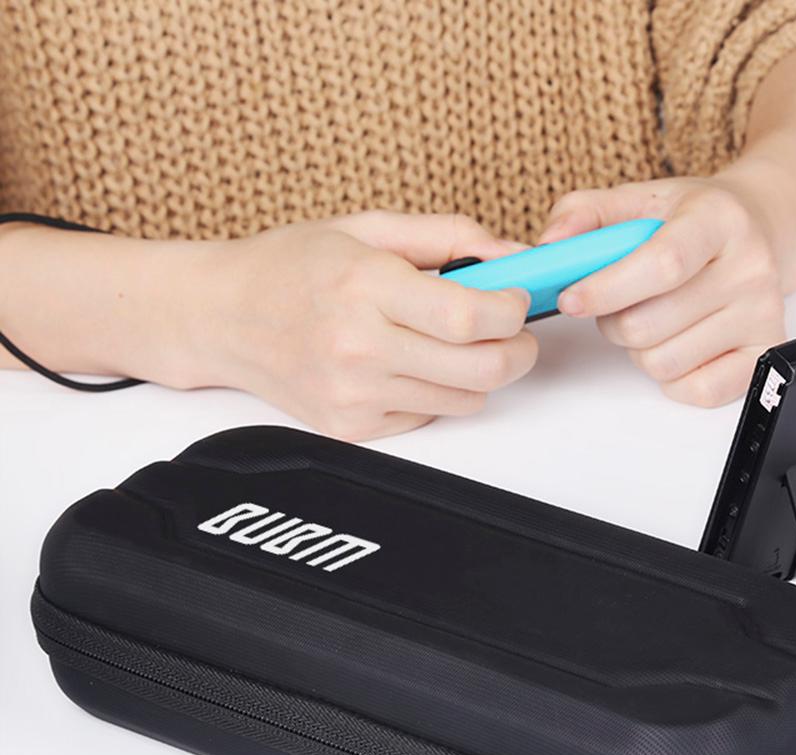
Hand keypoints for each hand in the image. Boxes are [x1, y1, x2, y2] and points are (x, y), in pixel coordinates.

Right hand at [0, 211, 535, 441]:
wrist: (221, 317)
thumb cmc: (288, 268)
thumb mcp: (365, 229)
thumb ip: (446, 236)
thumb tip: (511, 252)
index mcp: (365, 287)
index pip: (470, 317)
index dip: (512, 312)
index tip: (518, 300)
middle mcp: (359, 347)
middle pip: (481, 368)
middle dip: (518, 351)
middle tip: (515, 333)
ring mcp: (354, 395)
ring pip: (464, 400)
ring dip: (478, 374)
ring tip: (453, 344)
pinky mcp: (351, 427)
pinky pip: (428, 417)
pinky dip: (435, 394)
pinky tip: (408, 365)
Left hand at [539, 174, 792, 407]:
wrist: (758, 228)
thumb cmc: (689, 220)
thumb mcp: (638, 200)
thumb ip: (584, 213)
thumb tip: (550, 246)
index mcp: (717, 219)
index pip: (662, 265)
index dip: (607, 289)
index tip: (570, 300)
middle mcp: (749, 266)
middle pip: (649, 326)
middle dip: (613, 323)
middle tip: (620, 304)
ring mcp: (762, 312)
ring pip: (664, 363)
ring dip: (640, 351)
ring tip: (654, 319)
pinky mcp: (764, 350)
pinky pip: (698, 390)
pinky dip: (673, 378)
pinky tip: (677, 345)